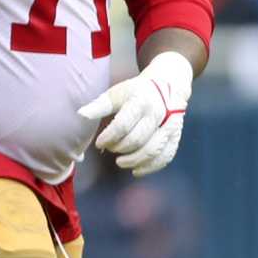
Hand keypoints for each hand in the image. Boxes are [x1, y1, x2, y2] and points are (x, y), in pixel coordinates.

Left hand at [78, 50, 192, 176]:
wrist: (168, 86)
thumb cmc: (136, 92)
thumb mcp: (117, 93)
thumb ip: (100, 105)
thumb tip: (81, 114)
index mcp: (141, 101)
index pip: (123, 124)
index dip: (109, 137)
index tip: (99, 143)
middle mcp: (158, 114)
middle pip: (137, 139)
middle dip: (119, 148)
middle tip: (110, 148)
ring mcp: (170, 126)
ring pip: (152, 150)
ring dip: (133, 160)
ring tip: (120, 162)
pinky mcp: (175, 136)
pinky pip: (165, 156)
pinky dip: (150, 167)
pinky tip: (136, 170)